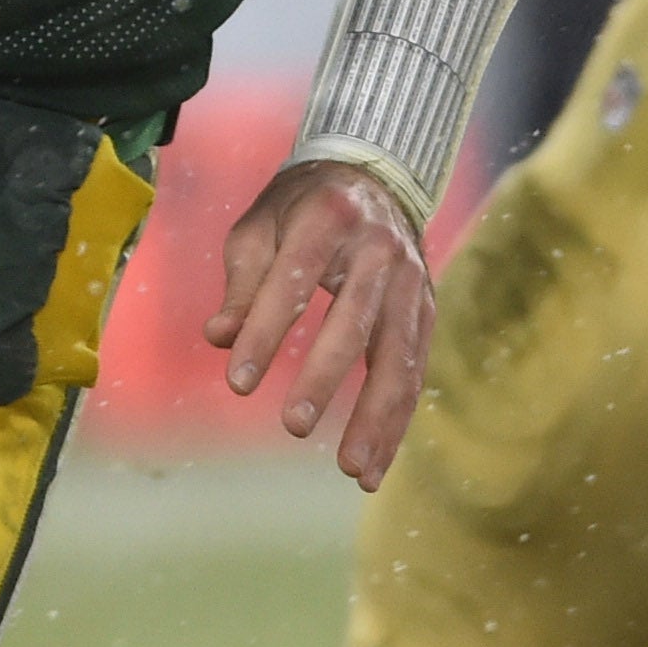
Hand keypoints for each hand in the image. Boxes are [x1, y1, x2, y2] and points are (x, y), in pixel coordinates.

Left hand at [205, 159, 434, 489]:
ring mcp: (411, 281)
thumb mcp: (259, 227)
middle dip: (325, 377)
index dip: (266, 331)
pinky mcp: (426, 309)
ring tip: (354, 470)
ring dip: (377, 417)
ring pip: (397, 356)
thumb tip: (220, 338)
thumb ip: (242, 283)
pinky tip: (374, 464)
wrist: (373, 176)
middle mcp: (379, 248)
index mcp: (328, 217)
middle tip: (294, 427)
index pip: (294, 280)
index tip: (238, 384)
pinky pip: (413, 371)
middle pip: (354, 320)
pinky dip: (396, 421)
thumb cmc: (300, 210)